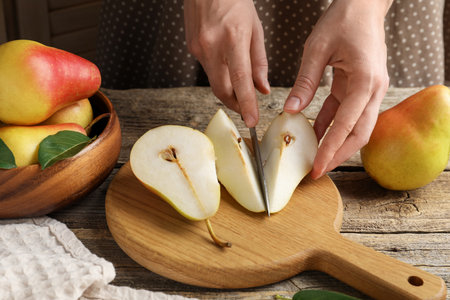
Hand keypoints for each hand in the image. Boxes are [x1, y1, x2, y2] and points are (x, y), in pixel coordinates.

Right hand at [184, 0, 269, 126]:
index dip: (247, 104)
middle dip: (236, 105)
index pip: (240, 80)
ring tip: (241, 89)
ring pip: (214, 82)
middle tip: (248, 110)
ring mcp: (198, 48)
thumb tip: (262, 89)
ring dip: (228, 91)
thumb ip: (259, 62)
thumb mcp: (255, 28)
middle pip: (222, 90)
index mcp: (233, 38)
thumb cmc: (234, 0)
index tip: (252, 121)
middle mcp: (212, 45)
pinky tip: (226, 65)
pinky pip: (208, 70)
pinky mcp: (192, 48)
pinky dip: (220, 74)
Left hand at [284, 0, 391, 178]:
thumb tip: (291, 111)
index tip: (317, 167)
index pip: (348, 124)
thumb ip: (304, 83)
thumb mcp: (317, 50)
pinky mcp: (360, 87)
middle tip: (318, 171)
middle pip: (359, 133)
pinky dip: (331, 125)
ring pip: (356, 126)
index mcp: (365, 80)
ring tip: (316, 158)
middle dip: (339, 155)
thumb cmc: (343, 20)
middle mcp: (373, 89)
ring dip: (336, 143)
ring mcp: (369, 89)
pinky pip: (346, 112)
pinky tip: (315, 134)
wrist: (363, 6)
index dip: (331, 149)